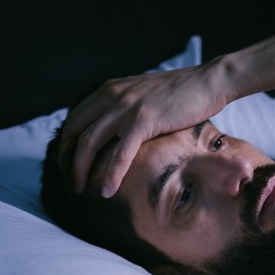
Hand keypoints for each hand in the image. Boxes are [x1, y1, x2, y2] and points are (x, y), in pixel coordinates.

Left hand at [63, 63, 227, 197]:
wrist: (208, 82)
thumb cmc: (181, 94)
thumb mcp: (143, 96)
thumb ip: (125, 109)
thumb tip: (118, 132)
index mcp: (109, 90)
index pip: (74, 119)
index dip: (66, 145)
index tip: (66, 165)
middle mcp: (112, 95)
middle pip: (75, 132)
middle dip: (67, 160)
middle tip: (69, 182)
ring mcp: (126, 107)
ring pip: (91, 142)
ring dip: (81, 170)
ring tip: (80, 191)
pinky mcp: (144, 119)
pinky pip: (121, 153)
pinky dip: (111, 175)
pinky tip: (107, 191)